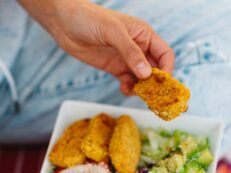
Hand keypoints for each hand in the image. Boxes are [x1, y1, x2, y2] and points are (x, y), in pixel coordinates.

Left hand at [18, 0, 173, 94]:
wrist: (63, 23)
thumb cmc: (89, 19)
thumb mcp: (113, 32)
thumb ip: (130, 52)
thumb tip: (146, 74)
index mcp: (144, 35)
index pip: (165, 55)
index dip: (167, 70)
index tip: (162, 84)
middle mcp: (139, 48)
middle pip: (155, 70)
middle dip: (155, 84)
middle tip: (151, 97)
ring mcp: (127, 60)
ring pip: (142, 79)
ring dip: (141, 89)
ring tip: (134, 92)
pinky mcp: (116, 69)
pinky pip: (128, 82)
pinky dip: (129, 89)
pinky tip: (123, 89)